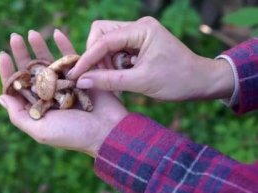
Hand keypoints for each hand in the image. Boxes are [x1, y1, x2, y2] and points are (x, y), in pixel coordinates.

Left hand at [0, 29, 127, 156]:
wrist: (108, 131)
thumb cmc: (74, 135)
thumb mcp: (41, 131)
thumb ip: (18, 116)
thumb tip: (0, 97)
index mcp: (38, 107)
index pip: (19, 87)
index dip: (8, 71)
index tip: (3, 54)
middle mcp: (49, 94)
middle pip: (31, 71)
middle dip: (22, 53)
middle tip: (14, 37)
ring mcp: (65, 84)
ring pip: (49, 62)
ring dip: (40, 46)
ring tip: (32, 32)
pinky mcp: (82, 75)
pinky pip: (71, 58)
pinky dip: (64, 45)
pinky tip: (56, 33)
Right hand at [68, 17, 234, 100]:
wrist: (202, 81)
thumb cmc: (177, 80)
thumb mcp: (141, 82)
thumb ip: (108, 81)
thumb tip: (81, 81)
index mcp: (141, 29)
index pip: (103, 40)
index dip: (87, 58)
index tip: (74, 75)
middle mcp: (138, 26)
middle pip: (101, 33)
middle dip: (94, 54)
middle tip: (97, 75)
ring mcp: (139, 33)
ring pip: (106, 41)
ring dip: (103, 60)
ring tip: (110, 78)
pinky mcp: (139, 42)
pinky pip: (116, 48)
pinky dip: (112, 62)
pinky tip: (118, 75)